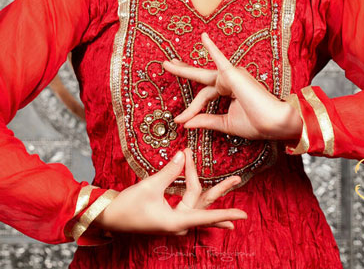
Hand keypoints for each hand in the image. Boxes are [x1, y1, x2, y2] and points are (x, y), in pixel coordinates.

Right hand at [95, 148, 246, 235]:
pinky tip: (206, 190)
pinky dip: (196, 190)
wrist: (108, 216)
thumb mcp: (150, 186)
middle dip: (220, 190)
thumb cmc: (128, 206)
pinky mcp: (169, 214)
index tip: (242, 216)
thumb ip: (170, 170)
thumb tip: (184, 154)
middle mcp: (179, 223)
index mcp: (176, 221)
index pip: (206, 216)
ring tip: (231, 181)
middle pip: (203, 204)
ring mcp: (174, 219)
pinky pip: (189, 202)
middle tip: (237, 179)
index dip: (225, 214)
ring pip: (197, 201)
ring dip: (208, 187)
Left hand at [163, 32, 301, 140]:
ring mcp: (232, 74)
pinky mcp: (234, 73)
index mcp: (228, 90)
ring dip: (185, 74)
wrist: (275, 124)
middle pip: (201, 76)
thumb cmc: (256, 123)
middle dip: (183, 70)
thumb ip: (205, 120)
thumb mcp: (225, 123)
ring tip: (167, 65)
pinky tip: (203, 37)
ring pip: (203, 81)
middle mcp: (229, 79)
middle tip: (167, 64)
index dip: (190, 109)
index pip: (204, 96)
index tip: (178, 120)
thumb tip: (185, 123)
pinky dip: (212, 48)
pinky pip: (220, 59)